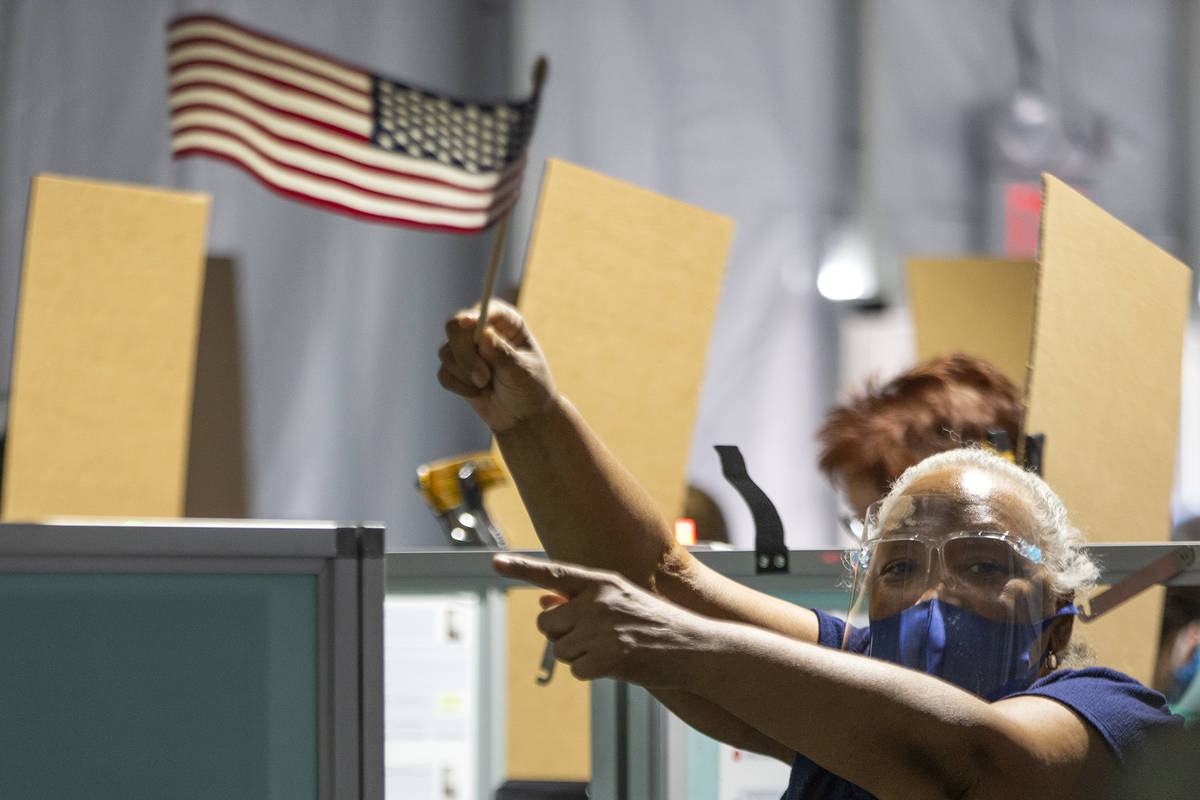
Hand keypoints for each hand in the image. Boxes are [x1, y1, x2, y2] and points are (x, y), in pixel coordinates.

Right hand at [437, 300, 556, 431]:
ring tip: (487, 386)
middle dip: (465, 355)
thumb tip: (483, 335)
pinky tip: (477, 392)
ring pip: (446, 352)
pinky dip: (460, 387)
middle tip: (483, 378)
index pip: (485, 309)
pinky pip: (444, 374)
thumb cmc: (530, 388)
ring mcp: (466, 348)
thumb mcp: (521, 372)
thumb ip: (503, 354)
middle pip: (455, 327)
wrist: (523, 415)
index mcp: (506, 321)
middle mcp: (482, 329)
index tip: (469, 324)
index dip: (474, 315)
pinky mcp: (455, 368)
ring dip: (466, 375)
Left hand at [494, 554, 711, 687]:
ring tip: (612, 651)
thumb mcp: (620, 601)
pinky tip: (618, 665)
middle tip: (592, 639)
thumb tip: (541, 602)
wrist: (696, 647)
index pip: (553, 572)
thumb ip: (581, 600)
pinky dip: (593, 674)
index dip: (521, 569)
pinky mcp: (609, 656)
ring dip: (579, 657)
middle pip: (546, 623)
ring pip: (560, 650)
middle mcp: (598, 600)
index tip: (494, 563)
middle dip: (561, 636)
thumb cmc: (656, 624)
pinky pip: (577, 671)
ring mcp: (603, 627)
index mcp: (602, 581)